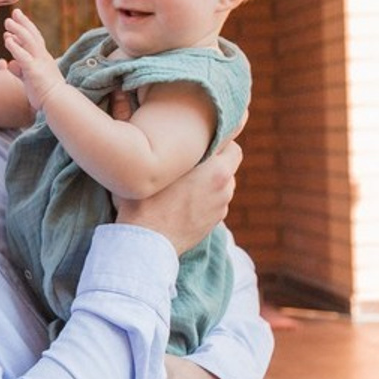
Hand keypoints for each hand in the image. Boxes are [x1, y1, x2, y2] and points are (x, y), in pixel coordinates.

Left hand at [1, 9, 64, 111]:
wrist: (58, 103)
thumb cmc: (46, 94)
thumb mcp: (31, 79)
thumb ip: (20, 70)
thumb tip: (11, 64)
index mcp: (43, 59)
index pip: (35, 40)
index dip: (26, 29)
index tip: (15, 23)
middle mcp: (43, 57)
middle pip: (33, 35)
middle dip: (23, 23)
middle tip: (15, 12)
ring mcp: (39, 63)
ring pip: (29, 41)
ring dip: (18, 30)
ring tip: (7, 22)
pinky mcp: (34, 71)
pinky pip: (24, 57)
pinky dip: (15, 47)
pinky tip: (7, 40)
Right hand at [114, 138, 240, 253]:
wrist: (147, 244)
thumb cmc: (146, 203)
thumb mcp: (156, 167)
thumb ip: (170, 150)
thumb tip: (163, 135)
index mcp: (217, 172)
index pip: (233, 147)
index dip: (219, 142)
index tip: (201, 141)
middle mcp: (224, 190)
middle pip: (227, 167)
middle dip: (213, 162)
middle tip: (189, 160)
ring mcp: (220, 209)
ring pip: (221, 186)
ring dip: (208, 182)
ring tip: (184, 182)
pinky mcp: (213, 224)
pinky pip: (213, 203)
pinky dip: (203, 200)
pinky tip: (181, 202)